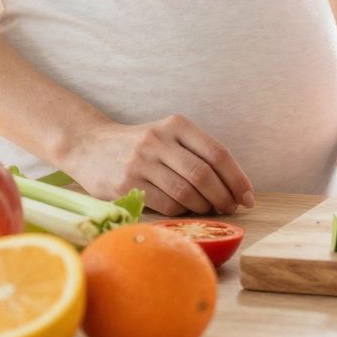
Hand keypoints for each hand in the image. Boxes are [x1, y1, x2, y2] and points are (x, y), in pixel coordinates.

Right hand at [66, 115, 254, 216]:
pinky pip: (165, 204)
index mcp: (176, 124)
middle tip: (231, 208)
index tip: (248, 196)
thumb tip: (233, 187)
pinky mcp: (126, 184)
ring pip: (186, 193)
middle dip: (224, 196)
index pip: (217, 153)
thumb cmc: (139, 146)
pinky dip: (182, 211)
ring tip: (209, 210)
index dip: (237, 178)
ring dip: (204, 206)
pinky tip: (184, 210)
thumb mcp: (168, 136)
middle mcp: (158, 140)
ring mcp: (140, 162)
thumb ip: (196, 154)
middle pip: (203, 175)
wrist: (89, 146)